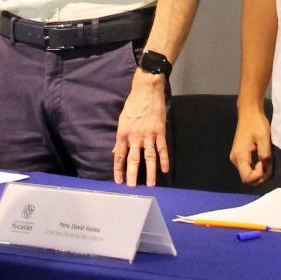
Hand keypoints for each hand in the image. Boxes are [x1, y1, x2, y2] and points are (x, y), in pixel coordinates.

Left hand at [112, 71, 168, 185]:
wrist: (146, 92)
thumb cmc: (132, 105)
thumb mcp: (121, 120)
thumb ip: (120, 138)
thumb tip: (115, 152)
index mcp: (123, 134)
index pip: (119, 155)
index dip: (118, 169)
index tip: (118, 180)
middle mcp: (135, 137)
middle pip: (133, 159)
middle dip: (132, 174)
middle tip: (132, 187)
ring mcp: (148, 135)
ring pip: (149, 157)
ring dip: (150, 171)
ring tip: (151, 184)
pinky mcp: (160, 132)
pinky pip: (162, 148)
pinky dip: (164, 159)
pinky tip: (165, 170)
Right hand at [229, 105, 272, 183]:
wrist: (249, 113)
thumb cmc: (256, 124)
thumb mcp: (264, 138)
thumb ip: (265, 155)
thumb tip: (265, 169)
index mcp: (240, 155)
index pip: (247, 178)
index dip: (258, 176)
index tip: (265, 164)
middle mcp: (235, 159)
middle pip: (246, 178)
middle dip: (259, 177)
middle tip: (269, 166)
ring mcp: (236, 157)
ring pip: (247, 174)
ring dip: (258, 173)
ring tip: (267, 164)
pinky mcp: (239, 155)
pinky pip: (247, 168)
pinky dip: (255, 169)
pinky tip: (263, 162)